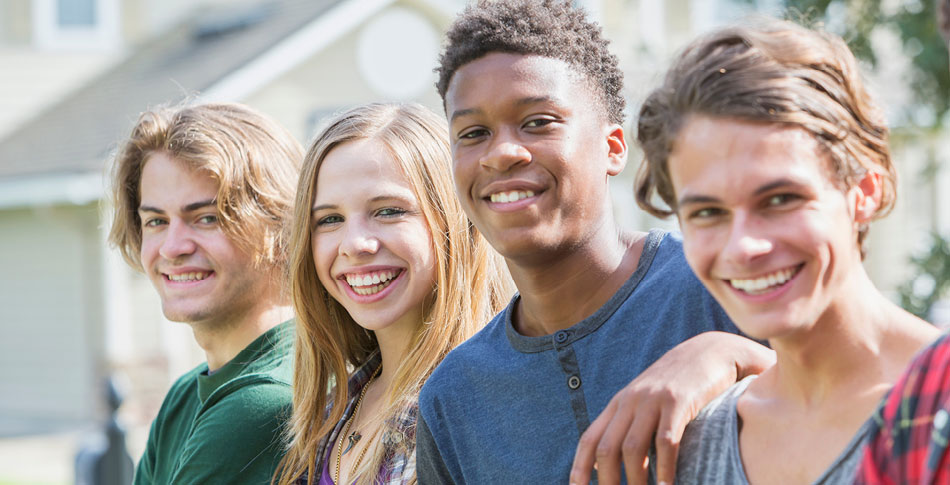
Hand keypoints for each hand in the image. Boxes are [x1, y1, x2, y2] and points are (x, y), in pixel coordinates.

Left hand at [569, 331, 773, 484]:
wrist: (709, 351)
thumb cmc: (677, 382)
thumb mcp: (645, 400)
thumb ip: (627, 426)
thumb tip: (606, 462)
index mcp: (619, 404)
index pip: (589, 439)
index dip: (579, 468)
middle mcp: (630, 402)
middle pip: (607, 448)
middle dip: (608, 481)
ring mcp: (653, 400)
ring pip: (633, 448)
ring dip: (636, 481)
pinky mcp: (679, 402)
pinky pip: (666, 440)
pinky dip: (664, 467)